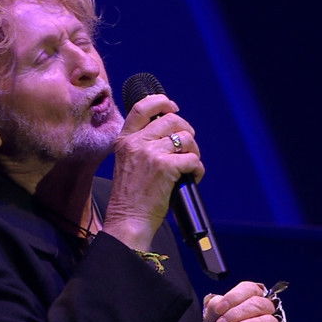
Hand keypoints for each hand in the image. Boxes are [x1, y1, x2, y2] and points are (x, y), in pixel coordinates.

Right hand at [102, 95, 203, 250]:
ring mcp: (151, 153)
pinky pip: (192, 159)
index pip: (142, 107)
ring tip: (188, 166)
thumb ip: (141, 144)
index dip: (161, 101)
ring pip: (186, 138)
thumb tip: (170, 130)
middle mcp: (136, 143)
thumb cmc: (130, 197)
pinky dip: (197, 170)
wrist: (127, 219)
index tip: (172, 107)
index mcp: (124, 140)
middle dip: (186, 131)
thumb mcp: (127, 163)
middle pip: (171, 119)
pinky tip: (191, 178)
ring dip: (193, 152)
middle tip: (188, 146)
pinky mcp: (166, 167)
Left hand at [202, 281, 289, 321]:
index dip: (234, 296)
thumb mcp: (211, 320)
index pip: (249, 289)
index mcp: (250, 299)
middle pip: (259, 303)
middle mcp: (265, 311)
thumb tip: (216, 300)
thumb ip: (212, 307)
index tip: (218, 309)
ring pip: (269, 321)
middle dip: (237, 313)